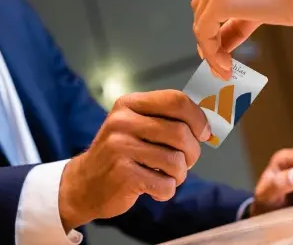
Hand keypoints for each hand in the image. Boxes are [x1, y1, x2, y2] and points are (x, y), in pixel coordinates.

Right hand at [58, 90, 210, 230]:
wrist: (83, 184)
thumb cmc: (119, 155)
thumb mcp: (135, 127)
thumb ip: (166, 121)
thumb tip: (208, 125)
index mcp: (129, 104)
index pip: (176, 100)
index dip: (198, 118)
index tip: (204, 133)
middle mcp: (122, 122)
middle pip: (181, 132)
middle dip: (192, 152)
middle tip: (186, 162)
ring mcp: (120, 147)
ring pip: (176, 161)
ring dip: (179, 175)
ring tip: (165, 176)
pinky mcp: (123, 174)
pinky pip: (165, 185)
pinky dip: (165, 191)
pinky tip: (152, 188)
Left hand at [191, 0, 292, 78]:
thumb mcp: (260, 5)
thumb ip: (238, 20)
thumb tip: (221, 43)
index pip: (209, 1)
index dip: (212, 30)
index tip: (218, 53)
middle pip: (201, 12)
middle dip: (209, 41)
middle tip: (220, 65)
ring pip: (201, 24)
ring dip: (210, 51)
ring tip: (224, 70)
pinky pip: (204, 32)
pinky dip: (211, 52)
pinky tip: (224, 66)